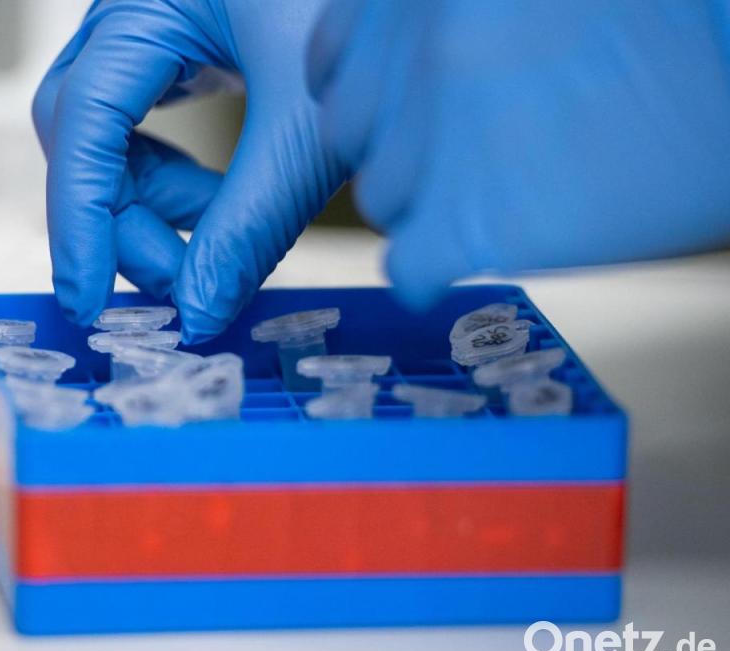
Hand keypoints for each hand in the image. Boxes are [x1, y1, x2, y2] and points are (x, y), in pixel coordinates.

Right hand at [33, 0, 345, 340]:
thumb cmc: (376, 11)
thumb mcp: (308, 128)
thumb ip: (251, 223)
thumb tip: (200, 314)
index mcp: (148, 5)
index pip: (80, 119)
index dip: (79, 219)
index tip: (89, 302)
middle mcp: (133, 14)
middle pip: (82, 136)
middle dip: (121, 221)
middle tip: (177, 283)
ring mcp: (152, 34)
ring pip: (109, 142)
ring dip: (152, 208)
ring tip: (216, 229)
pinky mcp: (179, 54)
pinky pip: (145, 134)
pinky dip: (174, 185)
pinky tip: (216, 203)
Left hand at [309, 0, 729, 308]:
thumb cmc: (671, 27)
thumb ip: (455, 19)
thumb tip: (400, 77)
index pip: (335, 56)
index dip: (367, 93)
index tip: (392, 113)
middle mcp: (425, 40)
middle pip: (355, 131)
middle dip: (400, 149)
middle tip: (462, 156)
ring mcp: (442, 126)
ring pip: (383, 197)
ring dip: (427, 205)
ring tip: (502, 191)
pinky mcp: (470, 215)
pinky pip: (408, 263)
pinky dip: (430, 271)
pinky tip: (471, 253)